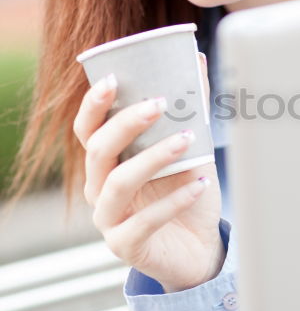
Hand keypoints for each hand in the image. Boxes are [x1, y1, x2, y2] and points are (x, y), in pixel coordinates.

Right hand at [73, 53, 222, 291]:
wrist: (200, 248)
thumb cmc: (188, 193)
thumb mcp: (192, 151)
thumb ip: (190, 113)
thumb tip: (199, 62)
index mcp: (107, 163)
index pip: (88, 130)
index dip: (95, 104)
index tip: (115, 79)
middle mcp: (98, 189)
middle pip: (99, 150)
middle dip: (127, 123)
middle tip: (161, 103)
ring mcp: (108, 220)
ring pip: (118, 183)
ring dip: (153, 157)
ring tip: (187, 139)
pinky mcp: (126, 247)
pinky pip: (145, 222)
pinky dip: (173, 201)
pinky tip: (199, 185)